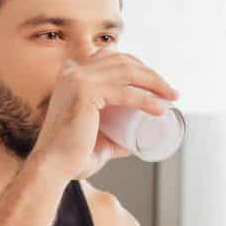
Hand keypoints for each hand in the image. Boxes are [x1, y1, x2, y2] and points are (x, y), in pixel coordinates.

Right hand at [29, 49, 178, 180]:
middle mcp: (73, 72)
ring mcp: (78, 80)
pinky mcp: (85, 93)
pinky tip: (160, 108)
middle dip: (151, 72)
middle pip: (122, 61)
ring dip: (155, 82)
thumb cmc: (72, 157)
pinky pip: (124, 92)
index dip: (137, 65)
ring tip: (172, 96)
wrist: (53, 168)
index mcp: (72, 76)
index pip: (110, 57)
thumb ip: (112, 137)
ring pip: (127, 71)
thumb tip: (132, 142)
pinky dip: (145, 99)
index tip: (156, 82)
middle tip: (170, 91)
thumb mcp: (97, 139)